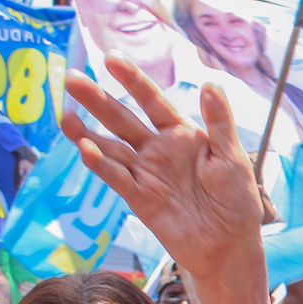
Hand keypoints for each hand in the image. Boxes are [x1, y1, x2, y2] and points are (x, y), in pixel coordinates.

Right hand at [62, 58, 263, 286]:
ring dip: (87, 133)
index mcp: (181, 135)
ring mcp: (146, 173)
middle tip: (71, 79)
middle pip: (122, 119)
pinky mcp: (139, 198)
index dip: (133, 80)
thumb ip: (220, 123)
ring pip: (111, 148)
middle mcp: (158, 150)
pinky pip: (117, 178)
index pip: (153, 101)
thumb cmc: (236, 201)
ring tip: (66, 117)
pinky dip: (101, 164)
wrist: (229, 245)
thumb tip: (211, 83)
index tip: (111, 58)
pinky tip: (86, 150)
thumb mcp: (233, 158)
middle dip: (97, 99)